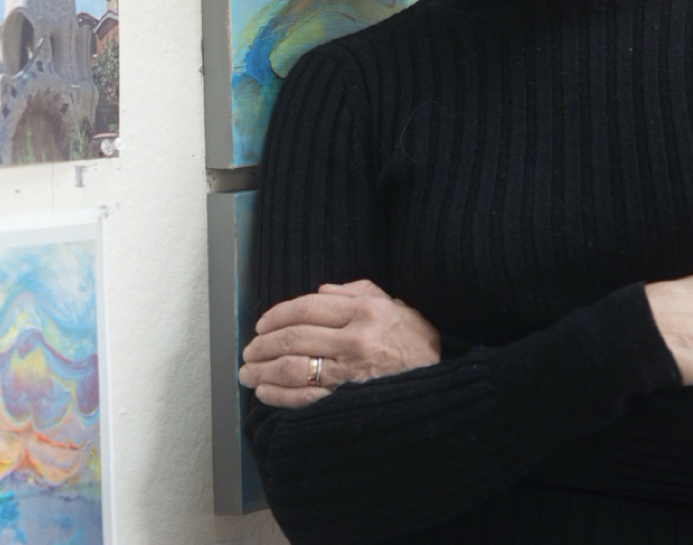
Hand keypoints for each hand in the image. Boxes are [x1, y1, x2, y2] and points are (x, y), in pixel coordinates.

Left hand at [239, 279, 441, 408]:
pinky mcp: (349, 401)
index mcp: (364, 312)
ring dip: (263, 370)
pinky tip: (265, 393)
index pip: (306, 308)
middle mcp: (355, 340)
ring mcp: (351, 373)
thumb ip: (357, 291)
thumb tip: (322, 291)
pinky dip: (279, 396)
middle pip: (294, 338)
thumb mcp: (394, 305)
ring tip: (247, 372)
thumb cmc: (417, 343)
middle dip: (263, 344)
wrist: (445, 385)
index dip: (277, 315)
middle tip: (248, 349)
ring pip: (293, 368)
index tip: (261, 324)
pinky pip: (306, 398)